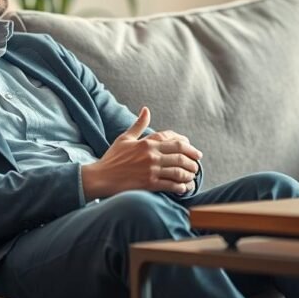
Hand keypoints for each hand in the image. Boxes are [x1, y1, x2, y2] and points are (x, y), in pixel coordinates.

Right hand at [81, 107, 202, 199]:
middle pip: (181, 155)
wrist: (101, 177)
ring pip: (179, 170)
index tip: (193, 150)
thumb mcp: (125, 138)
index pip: (174, 140)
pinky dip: (180, 187)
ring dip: (189, 174)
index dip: (188, 145)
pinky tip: (184, 188)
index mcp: (147, 142)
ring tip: (192, 176)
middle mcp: (152, 155)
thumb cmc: (112, 158)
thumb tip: (146, 109)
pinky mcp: (149, 184)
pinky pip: (171, 185)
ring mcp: (151, 170)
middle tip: (197, 164)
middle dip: (193, 160)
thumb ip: (139, 125)